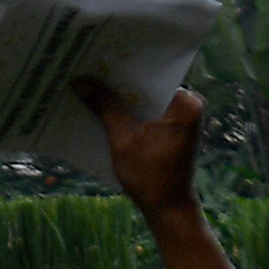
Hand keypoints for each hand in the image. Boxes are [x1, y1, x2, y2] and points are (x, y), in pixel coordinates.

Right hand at [83, 79, 207, 222]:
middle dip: (118, 83)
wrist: (169, 211)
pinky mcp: (171, 129)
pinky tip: (101, 110)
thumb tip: (80, 81)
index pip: (151, 74)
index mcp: (186, 103)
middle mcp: (188, 105)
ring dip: (120, 99)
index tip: (97, 57)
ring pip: (143, 100)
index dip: (123, 67)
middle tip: (87, 70)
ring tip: (89, 86)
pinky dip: (127, 113)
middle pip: (146, 86)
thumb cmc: (151, 178)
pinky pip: (145, 113)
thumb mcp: (124, 140)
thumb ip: (105, 107)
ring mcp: (181, 117)